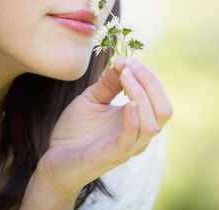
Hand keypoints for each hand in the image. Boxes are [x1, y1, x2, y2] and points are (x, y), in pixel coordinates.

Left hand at [33, 57, 172, 199]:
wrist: (54, 159)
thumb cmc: (75, 131)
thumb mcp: (93, 99)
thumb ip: (109, 83)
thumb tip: (122, 61)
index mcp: (138, 121)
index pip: (158, 98)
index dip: (147, 76)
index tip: (126, 59)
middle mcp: (139, 135)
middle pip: (164, 110)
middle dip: (151, 82)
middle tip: (131, 65)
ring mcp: (128, 146)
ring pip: (153, 124)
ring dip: (141, 95)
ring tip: (125, 76)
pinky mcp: (113, 154)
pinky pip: (132, 137)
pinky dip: (133, 116)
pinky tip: (126, 100)